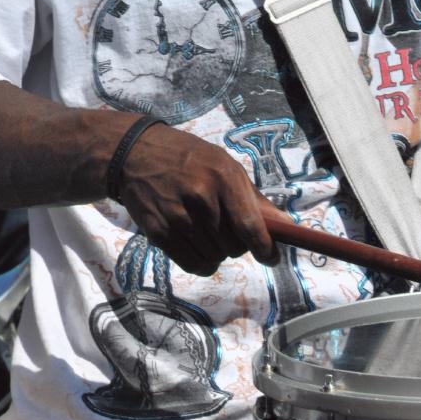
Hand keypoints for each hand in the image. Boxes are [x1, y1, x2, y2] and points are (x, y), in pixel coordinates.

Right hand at [116, 123, 280, 275]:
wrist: (134, 154)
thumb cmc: (189, 160)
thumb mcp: (225, 167)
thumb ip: (255, 199)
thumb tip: (287, 226)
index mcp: (223, 177)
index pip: (250, 225)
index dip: (264, 247)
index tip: (271, 257)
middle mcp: (201, 197)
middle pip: (234, 246)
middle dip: (238, 245)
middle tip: (226, 229)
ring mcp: (177, 217)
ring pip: (216, 258)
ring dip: (218, 252)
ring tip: (207, 231)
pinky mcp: (159, 232)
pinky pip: (194, 265)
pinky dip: (202, 263)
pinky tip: (198, 247)